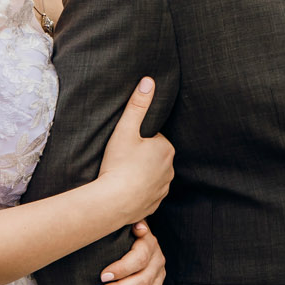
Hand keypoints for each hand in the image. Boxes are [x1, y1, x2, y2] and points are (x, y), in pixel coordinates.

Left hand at [94, 220, 165, 284]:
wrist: (128, 239)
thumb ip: (124, 223)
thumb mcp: (120, 225)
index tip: (102, 276)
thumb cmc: (118, 234)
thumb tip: (137, 227)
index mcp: (149, 244)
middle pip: (144, 280)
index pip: (140, 258)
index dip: (122, 268)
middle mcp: (157, 261)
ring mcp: (159, 278)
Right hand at [96, 77, 172, 221]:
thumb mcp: (125, 129)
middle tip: (120, 159)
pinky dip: (138, 192)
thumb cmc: (119, 164)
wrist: (113, 202)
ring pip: (150, 175)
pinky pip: (147, 193)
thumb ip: (137, 104)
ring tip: (121, 175)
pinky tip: (124, 190)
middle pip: (152, 156)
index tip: (125, 145)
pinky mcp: (154, 204)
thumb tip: (148, 80)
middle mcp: (170, 169)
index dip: (136, 140)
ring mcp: (163, 189)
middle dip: (139, 157)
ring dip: (139, 174)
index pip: (152, 138)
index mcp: (166, 149)